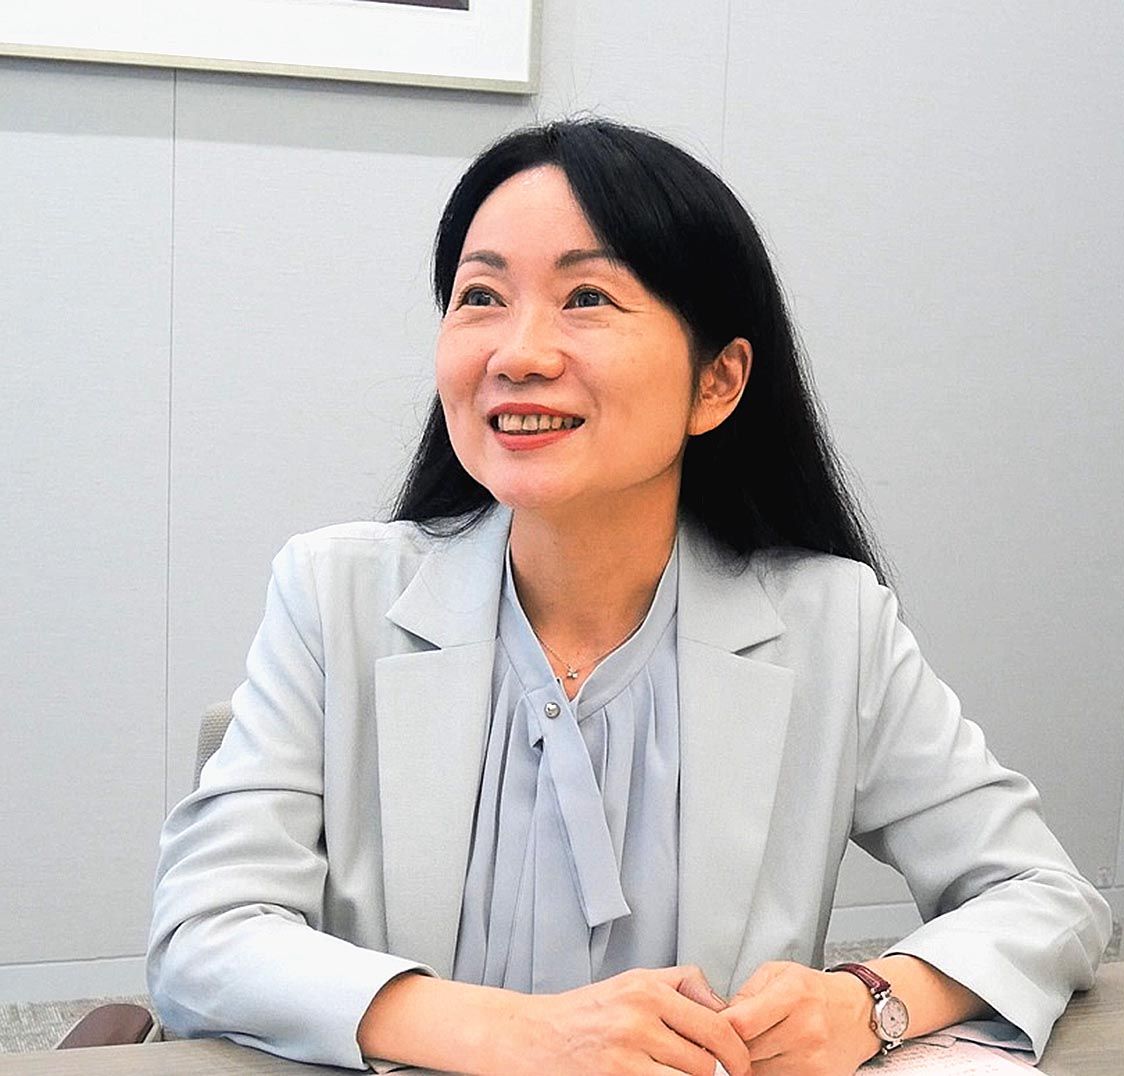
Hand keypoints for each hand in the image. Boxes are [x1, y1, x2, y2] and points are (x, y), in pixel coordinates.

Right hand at [513, 965, 751, 1075]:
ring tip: (681, 1074)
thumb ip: (681, 983)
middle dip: (717, 1075)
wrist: (536, 1035)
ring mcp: (626, 1053)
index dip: (737, 1052)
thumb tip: (724, 1006)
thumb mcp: (633, 980)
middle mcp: (639, 1018)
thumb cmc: (589, 1010)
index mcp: (648, 989)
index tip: (740, 1064)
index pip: (717, 1025)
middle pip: (707, 1062)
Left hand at [721, 961, 878, 1074]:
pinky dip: (768, 1071)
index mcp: (793, 994)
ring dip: (749, 1062)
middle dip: (732, 1045)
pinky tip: (773, 1056)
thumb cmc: (814, 990)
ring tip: (757, 1044)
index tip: (712, 1025)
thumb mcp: (778, 973)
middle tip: (731, 1036)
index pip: (741, 1022)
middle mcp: (806, 1029)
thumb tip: (718, 1018)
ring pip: (758, 1072)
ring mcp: (814, 1059)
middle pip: (746, 1051)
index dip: (720, 1027)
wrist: (858, 1012)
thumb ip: (746, 992)